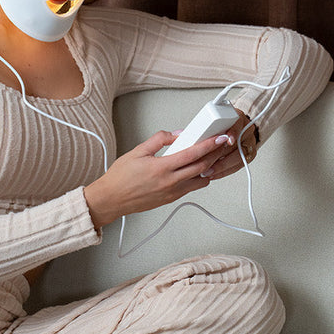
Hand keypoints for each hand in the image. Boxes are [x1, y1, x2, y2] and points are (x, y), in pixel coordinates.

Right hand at [84, 130, 230, 228]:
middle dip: (216, 154)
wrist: (111, 199)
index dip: (210, 144)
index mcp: (162, 167)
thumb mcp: (138, 151)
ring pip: (201, 180)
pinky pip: (192, 188)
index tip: (220, 138)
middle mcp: (170, 182)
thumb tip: (177, 134)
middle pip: (203, 167)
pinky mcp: (171, 199)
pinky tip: (197, 170)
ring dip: (210, 168)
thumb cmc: (120, 177)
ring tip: (212, 157)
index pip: (193, 153)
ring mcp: (172, 192)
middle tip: (222, 145)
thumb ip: (159, 140)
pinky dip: (199, 178)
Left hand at [199, 110, 257, 181]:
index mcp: (237, 118)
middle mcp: (245, 130)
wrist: (239, 124)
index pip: (237, 125)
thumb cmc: (222, 122)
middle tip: (207, 162)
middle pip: (236, 145)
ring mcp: (249, 142)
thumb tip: (179, 135)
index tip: (227, 139)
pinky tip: (213, 174)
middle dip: (220, 155)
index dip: (232, 133)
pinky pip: (238, 165)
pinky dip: (225, 171)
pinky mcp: (249, 154)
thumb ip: (200, 126)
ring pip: (238, 158)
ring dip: (221, 167)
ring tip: (207, 172)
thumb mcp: (213, 118)